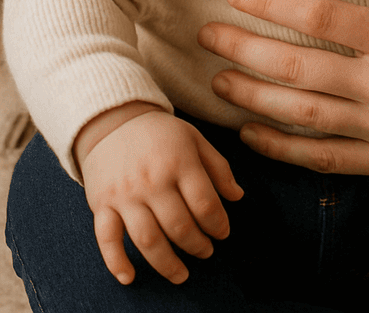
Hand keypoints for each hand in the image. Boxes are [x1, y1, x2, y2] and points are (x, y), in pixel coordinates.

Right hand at [77, 105, 243, 285]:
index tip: (223, 233)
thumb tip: (238, 197)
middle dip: (197, 245)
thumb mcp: (195, 138)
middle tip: (206, 252)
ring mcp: (125, 194)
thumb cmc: (161, 133)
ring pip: (147, 239)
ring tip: (182, 274)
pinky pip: (107, 239)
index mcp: (179, 161)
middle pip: (179, 226)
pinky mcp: (102, 204)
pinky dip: (116, 262)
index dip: (218, 224)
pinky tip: (130, 278)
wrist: (113, 120)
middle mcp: (152, 180)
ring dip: (167, 264)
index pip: (205, 203)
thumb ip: (218, 167)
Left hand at [198, 0, 368, 177]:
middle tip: (206, 35)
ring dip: (253, 96)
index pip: (321, 17)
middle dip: (245, 49)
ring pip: (302, 114)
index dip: (272, 3)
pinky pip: (323, 157)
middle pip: (298, 67)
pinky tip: (251, 132)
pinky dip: (281, 147)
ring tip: (217, 79)